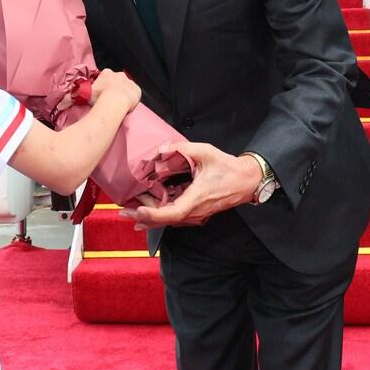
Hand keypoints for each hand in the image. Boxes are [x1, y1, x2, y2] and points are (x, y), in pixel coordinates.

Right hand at [90, 68, 140, 111]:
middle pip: (116, 80)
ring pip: (126, 87)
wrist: (115, 101)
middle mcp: (119, 74)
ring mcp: (129, 81)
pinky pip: (134, 94)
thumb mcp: (87, 93)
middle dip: (114, 88)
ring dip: (123, 93)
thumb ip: (85, 91)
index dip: (103, 86)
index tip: (101, 94)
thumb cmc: (100, 97)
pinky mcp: (137, 90)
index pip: (104, 78)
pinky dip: (131, 98)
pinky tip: (127, 105)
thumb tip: (81, 93)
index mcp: (107, 73)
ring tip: (118, 103)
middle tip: (110, 98)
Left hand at [120, 141, 262, 227]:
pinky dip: (159, 217)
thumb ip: (183, 148)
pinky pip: (175, 218)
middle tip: (123, 211)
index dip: (155, 215)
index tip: (139, 211)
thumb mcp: (206, 151)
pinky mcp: (197, 213)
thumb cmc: (227, 167)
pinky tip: (146, 216)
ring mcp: (197, 214)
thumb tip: (162, 149)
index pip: (174, 212)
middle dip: (143, 217)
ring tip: (129, 213)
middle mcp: (196, 210)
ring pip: (169, 221)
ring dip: (149, 219)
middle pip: (166, 220)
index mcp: (198, 197)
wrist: (246, 181)